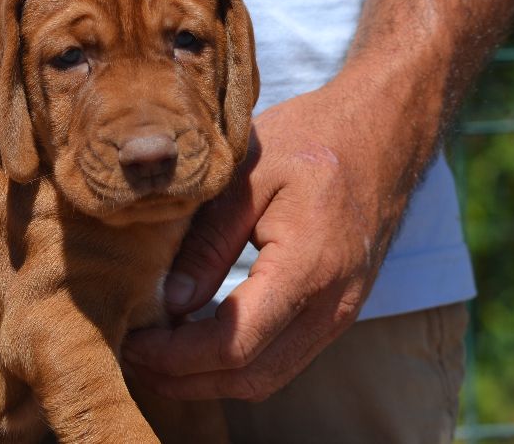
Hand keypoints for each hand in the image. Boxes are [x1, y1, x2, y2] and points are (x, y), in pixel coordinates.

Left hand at [123, 71, 424, 400]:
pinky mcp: (336, 313)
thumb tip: (167, 302)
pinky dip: (235, 364)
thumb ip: (208, 241)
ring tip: (156, 354)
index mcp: (308, 265)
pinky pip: (283, 359)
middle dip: (184, 378)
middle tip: (132, 355)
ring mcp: (340, 315)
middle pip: (251, 378)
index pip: (235, 343)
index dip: (175, 356)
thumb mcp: (247, 174)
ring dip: (208, 379)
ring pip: (268, 378)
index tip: (131, 341)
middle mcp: (332, 305)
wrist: (382, 134)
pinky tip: (196, 338)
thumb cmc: (312, 139)